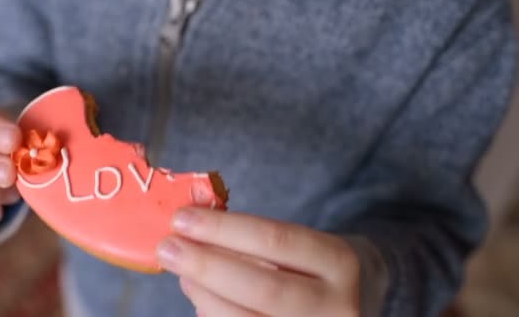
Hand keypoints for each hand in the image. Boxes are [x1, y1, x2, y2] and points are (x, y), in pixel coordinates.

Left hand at [156, 200, 360, 315]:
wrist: (357, 302)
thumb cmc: (317, 268)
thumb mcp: (304, 244)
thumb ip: (256, 241)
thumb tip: (192, 234)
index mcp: (340, 262)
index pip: (275, 240)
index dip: (223, 229)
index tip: (182, 218)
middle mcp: (337, 306)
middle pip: (262, 288)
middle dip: (206, 265)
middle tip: (167, 248)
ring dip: (204, 296)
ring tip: (183, 274)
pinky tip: (202, 299)